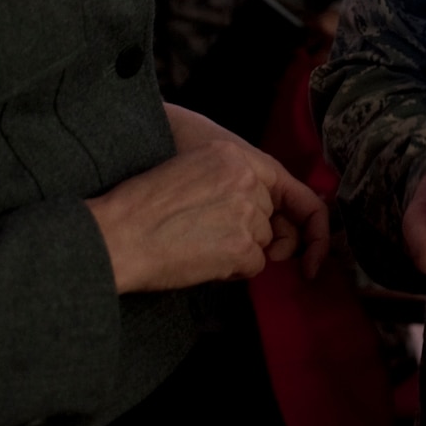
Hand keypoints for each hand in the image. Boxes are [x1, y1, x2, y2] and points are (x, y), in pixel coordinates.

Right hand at [85, 105, 329, 293]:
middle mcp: (245, 179)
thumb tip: (265, 218)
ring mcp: (246, 212)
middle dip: (248, 232)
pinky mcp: (242, 246)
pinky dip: (233, 271)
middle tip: (207, 235)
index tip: (307, 238)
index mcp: (231, 154)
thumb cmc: (140, 207)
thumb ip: (229, 181)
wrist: (118, 234)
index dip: (304, 216)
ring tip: (196, 244)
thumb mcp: (189, 171)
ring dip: (238, 251)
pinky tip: (200, 259)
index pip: (287, 184)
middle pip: (268, 217)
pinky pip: (255, 266)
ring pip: (262, 242)